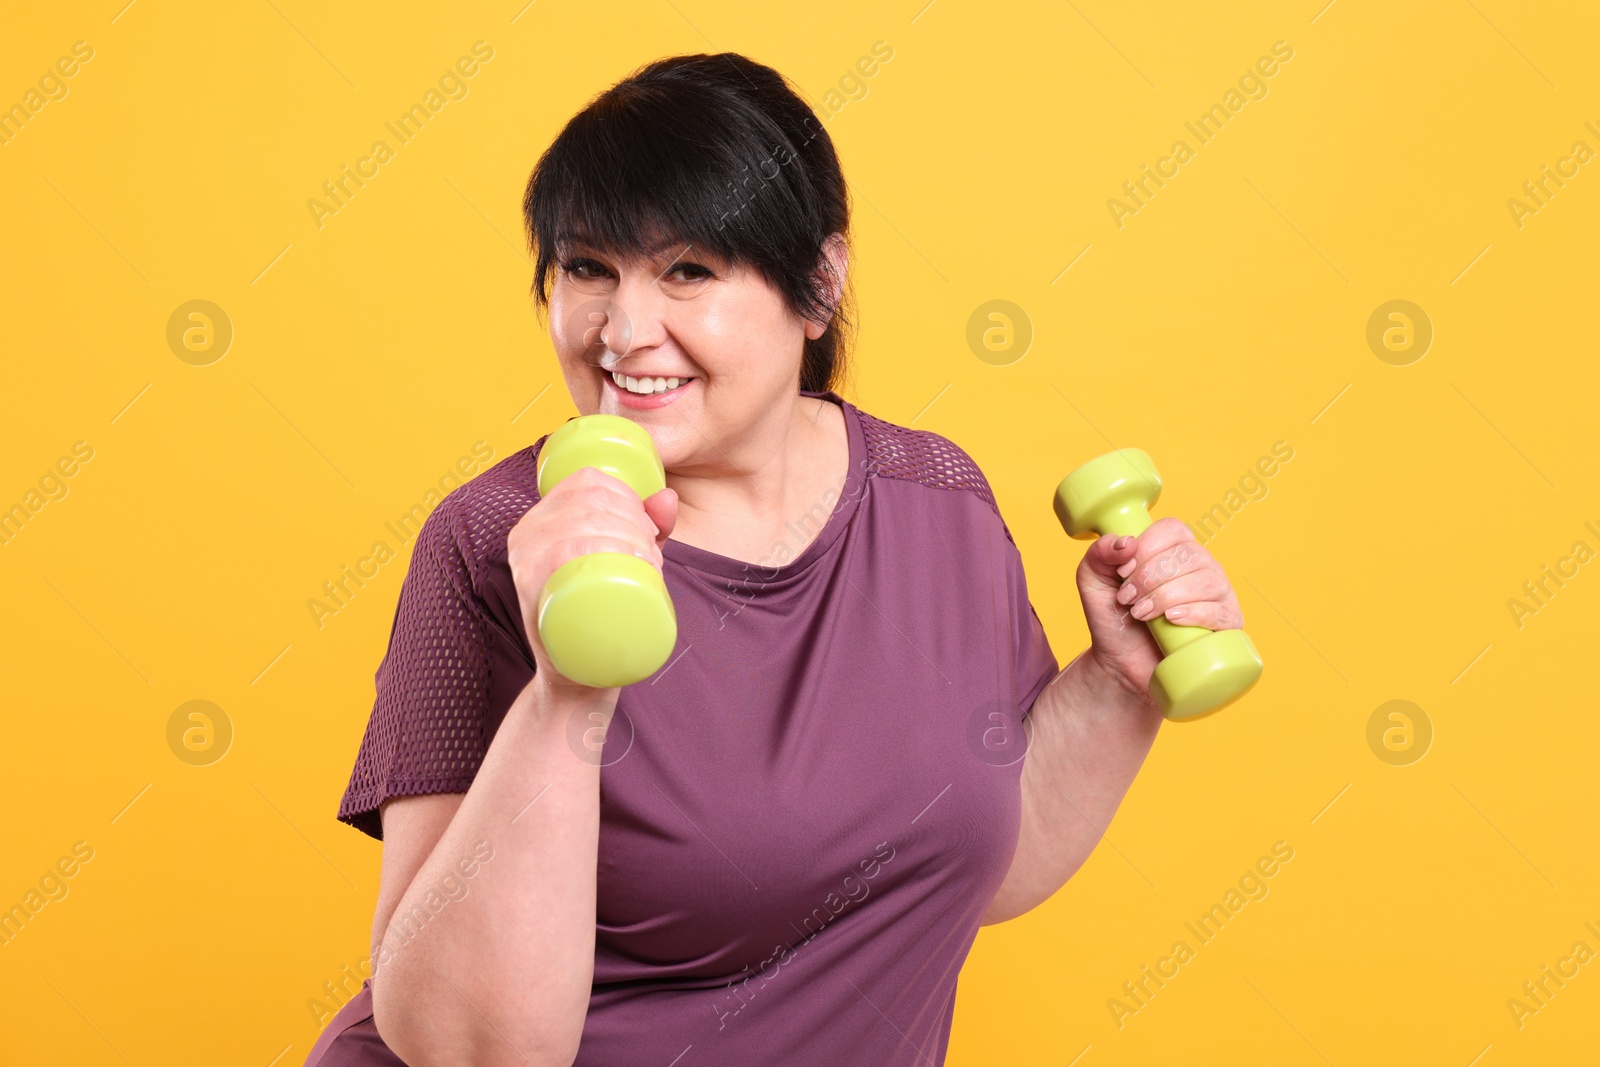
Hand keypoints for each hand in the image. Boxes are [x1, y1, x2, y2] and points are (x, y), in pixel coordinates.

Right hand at [505, 467, 677, 695]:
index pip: (587, 482)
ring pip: (584, 522)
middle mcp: (526, 531)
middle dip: (636, 522)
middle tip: (653, 558)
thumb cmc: (599, 612)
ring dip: (631, 537)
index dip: (628, 496)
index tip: (649, 531)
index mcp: (542, 518)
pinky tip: (637, 562)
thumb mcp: (623, 561)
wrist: (577, 676)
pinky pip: (566, 550)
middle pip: (592, 502)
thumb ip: (647, 527)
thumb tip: (668, 496)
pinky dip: (610, 549)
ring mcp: (524, 558)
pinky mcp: (529, 585)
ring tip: (649, 566)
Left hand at [1076, 517, 1243, 703]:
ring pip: (1205, 581)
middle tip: (1127, 599)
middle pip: (1188, 554)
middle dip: (1150, 578)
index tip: (1123, 571)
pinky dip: (1193, 613)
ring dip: (1167, 597)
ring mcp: (1218, 594)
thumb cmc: (1113, 618)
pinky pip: (1220, 611)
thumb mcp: (1093, 581)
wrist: (1120, 664)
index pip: (1173, 530)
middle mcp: (1201, 566)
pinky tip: (1171, 620)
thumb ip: (1099, 553)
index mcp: (1174, 548)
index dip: (1146, 548)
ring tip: (1141, 614)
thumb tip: (1126, 541)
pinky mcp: (1226, 624)